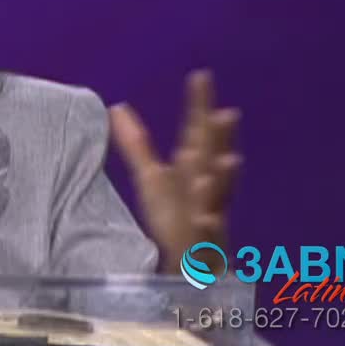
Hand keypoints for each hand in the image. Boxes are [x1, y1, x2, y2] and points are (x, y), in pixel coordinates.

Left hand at [108, 69, 241, 273]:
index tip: (201, 76)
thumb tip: (117, 106)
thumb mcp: (152, 180)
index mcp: (193, 171)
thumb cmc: (175, 219)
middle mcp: (206, 191)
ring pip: (219, 198)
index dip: (200, 106)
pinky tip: (205, 218)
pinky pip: (209, 238)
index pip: (198, 134)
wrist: (189, 269)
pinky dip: (209, 227)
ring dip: (222, 181)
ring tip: (226, 161)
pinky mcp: (204, 248)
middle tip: (226, 113)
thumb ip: (138, 145)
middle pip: (215, 160)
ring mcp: (209, 219)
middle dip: (222, 140)